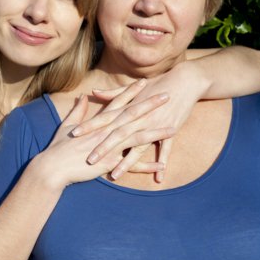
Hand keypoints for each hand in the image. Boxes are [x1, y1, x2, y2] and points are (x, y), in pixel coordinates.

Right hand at [39, 80, 175, 187]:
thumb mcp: (68, 126)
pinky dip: (148, 165)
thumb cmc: (58, 148)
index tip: (145, 82)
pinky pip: (132, 164)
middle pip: (132, 114)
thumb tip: (83, 97)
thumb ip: (78, 111)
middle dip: (151, 104)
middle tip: (167, 95)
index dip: (132, 92)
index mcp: (98, 122)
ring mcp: (109, 147)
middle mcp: (106, 131)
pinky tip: (163, 164)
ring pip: (137, 136)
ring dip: (156, 131)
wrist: (51, 168)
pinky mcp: (109, 163)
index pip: (118, 102)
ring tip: (174, 126)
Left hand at [73, 62, 205, 181]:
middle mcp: (140, 117)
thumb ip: (113, 94)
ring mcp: (156, 125)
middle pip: (118, 134)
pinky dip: (162, 163)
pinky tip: (158, 178)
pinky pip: (166, 149)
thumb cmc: (158, 83)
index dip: (90, 125)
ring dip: (127, 161)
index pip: (105, 118)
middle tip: (88, 159)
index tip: (74, 133)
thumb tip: (94, 92)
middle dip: (103, 147)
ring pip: (138, 146)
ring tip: (115, 174)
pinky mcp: (171, 131)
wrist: (185, 81)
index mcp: (130, 107)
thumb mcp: (134, 88)